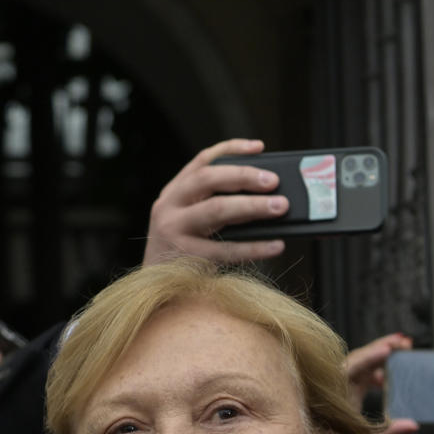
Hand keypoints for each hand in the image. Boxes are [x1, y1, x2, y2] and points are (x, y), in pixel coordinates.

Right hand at [144, 137, 288, 266]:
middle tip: (274, 182)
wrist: (154, 285)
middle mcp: (169, 207)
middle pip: (208, 180)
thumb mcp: (187, 217)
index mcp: (173, 192)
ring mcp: (173, 231)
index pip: (202, 161)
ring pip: (216, 209)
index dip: (231, 150)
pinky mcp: (184, 256)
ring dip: (252, 206)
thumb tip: (265, 191)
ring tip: (280, 207)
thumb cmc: (181, 248)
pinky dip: (254, 247)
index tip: (259, 147)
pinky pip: (225, 249)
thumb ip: (213, 200)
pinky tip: (275, 245)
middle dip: (244, 176)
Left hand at [344, 331, 418, 433]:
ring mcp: (340, 389)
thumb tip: (413, 425)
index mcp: (336, 399)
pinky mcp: (345, 392)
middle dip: (381, 348)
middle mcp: (336, 389)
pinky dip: (375, 371)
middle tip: (404, 342)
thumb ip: (388, 433)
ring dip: (380, 356)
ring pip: (359, 364)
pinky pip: (359, 374)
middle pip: (357, 359)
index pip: (351, 370)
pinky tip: (388, 378)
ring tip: (404, 349)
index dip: (369, 358)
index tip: (387, 350)